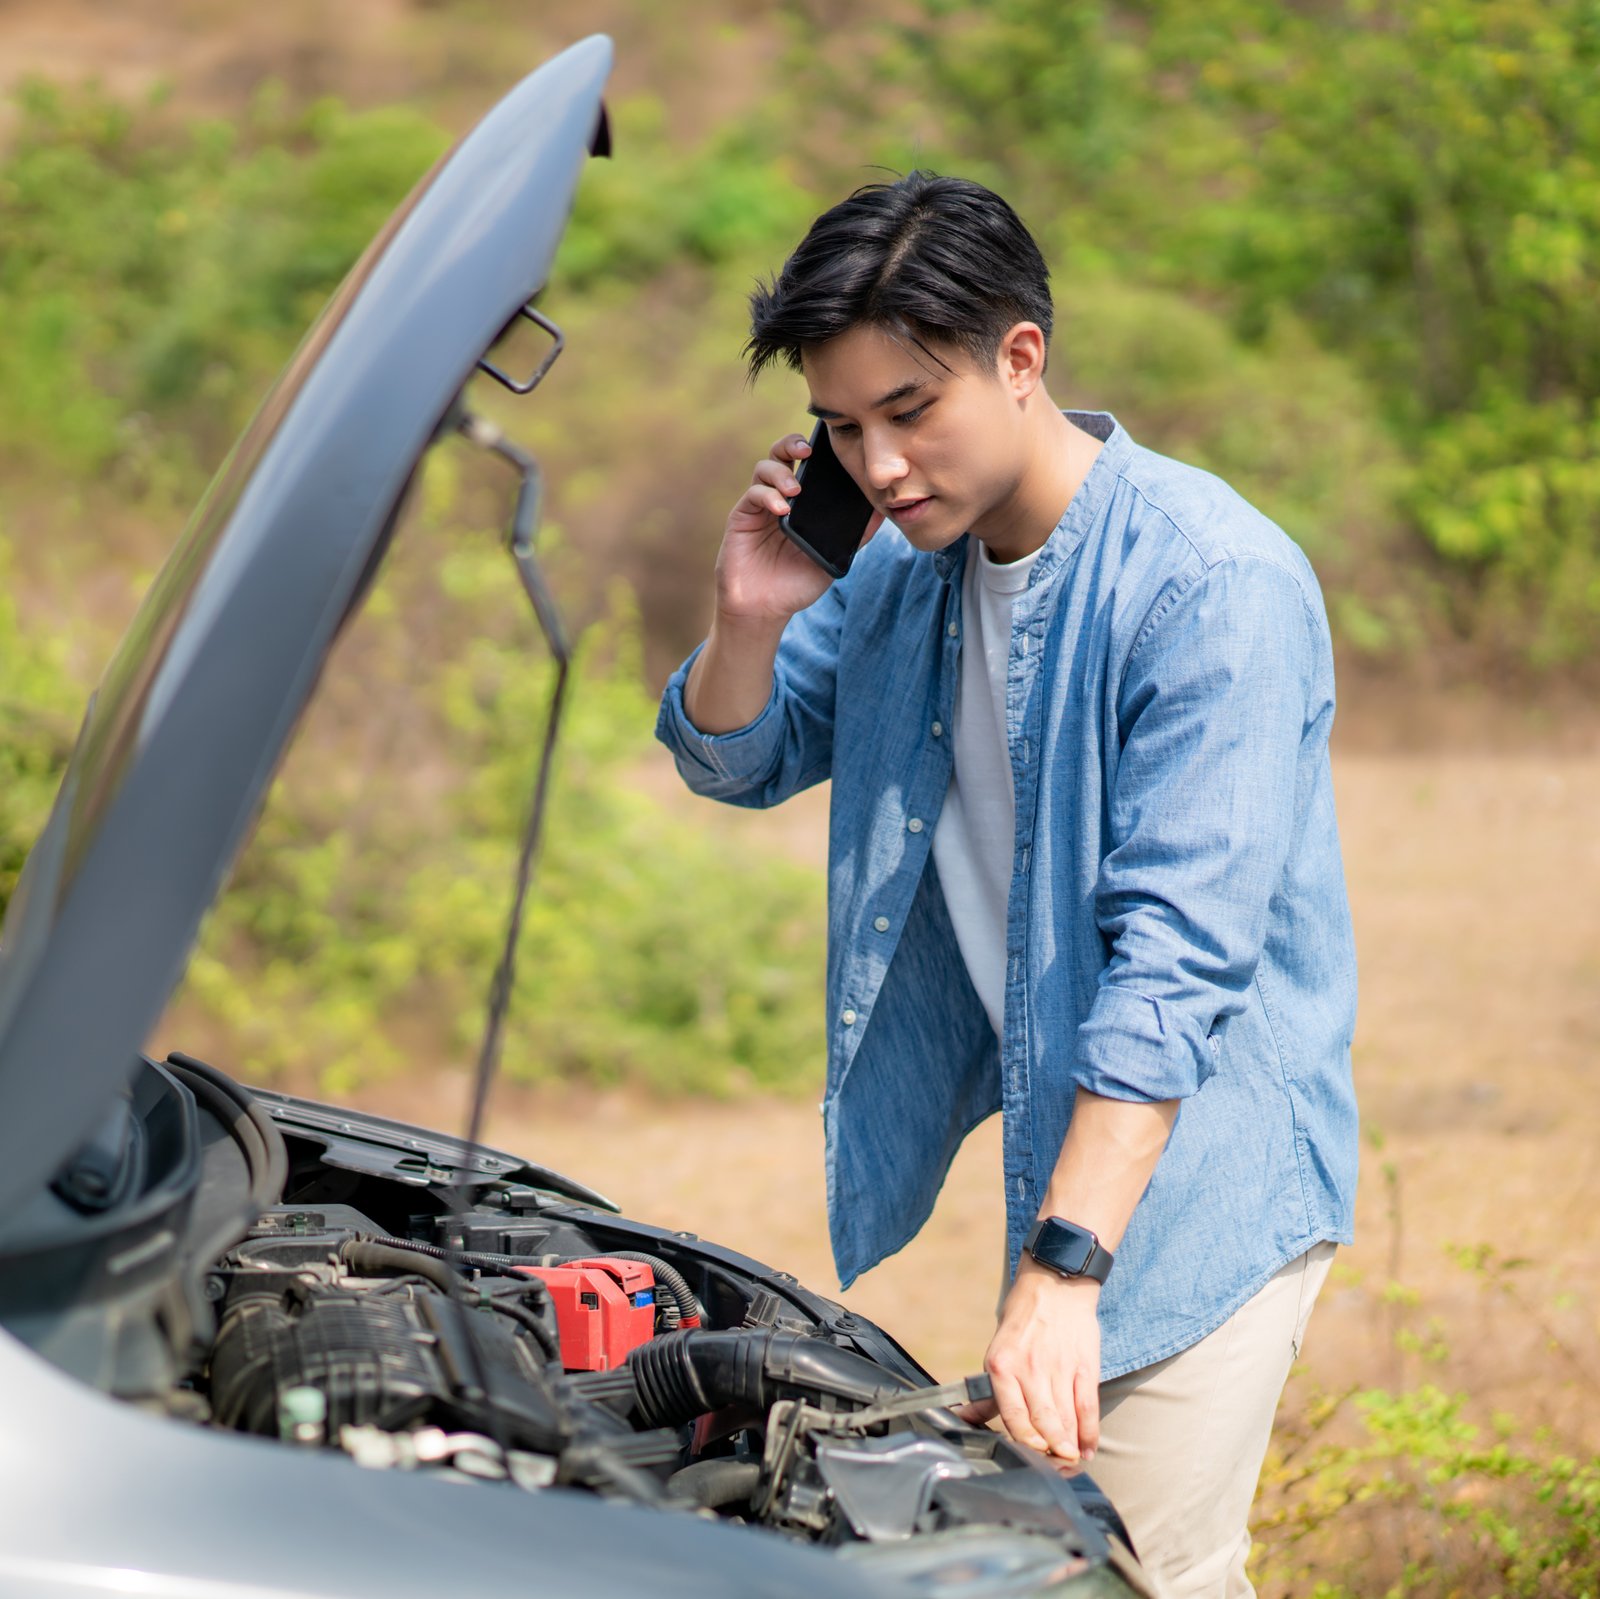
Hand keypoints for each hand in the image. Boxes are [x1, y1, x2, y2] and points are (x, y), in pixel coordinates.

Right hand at [714, 433, 883, 623]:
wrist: (765, 609)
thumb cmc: (797, 583)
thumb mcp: (833, 558)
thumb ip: (856, 536)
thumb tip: (883, 511)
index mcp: (803, 503)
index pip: (808, 465)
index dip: (817, 450)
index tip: (832, 448)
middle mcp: (780, 497)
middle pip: (783, 454)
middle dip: (794, 444)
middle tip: (808, 452)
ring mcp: (760, 506)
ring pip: (765, 467)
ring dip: (781, 472)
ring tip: (796, 490)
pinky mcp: (742, 517)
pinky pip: (754, 493)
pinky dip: (768, 495)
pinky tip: (782, 509)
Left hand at [952, 1256, 1101, 1473]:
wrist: (1056, 1283)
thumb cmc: (1022, 1319)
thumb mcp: (998, 1351)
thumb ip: (989, 1391)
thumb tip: (966, 1420)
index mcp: (1002, 1365)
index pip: (1013, 1416)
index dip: (1024, 1443)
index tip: (1030, 1459)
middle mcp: (1031, 1368)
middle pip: (1043, 1424)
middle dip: (1049, 1452)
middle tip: (1053, 1467)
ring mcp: (1060, 1368)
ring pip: (1067, 1420)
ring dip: (1069, 1447)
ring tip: (1069, 1462)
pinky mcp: (1084, 1366)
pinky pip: (1088, 1407)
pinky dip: (1089, 1433)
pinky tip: (1087, 1448)